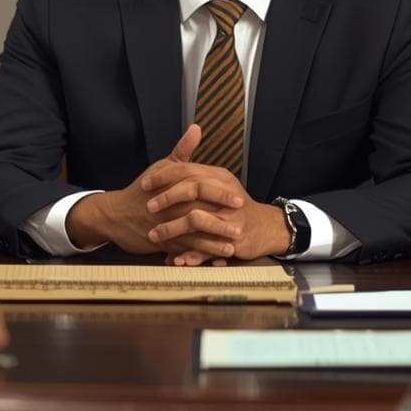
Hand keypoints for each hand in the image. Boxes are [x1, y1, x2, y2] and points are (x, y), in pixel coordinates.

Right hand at [64, 124, 244, 258]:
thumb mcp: (162, 168)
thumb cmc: (142, 190)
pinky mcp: (162, 243)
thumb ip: (183, 150)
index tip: (239, 199)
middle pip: (199, 214)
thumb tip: (196, 129)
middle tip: (241, 227)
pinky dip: (199, 257)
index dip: (221, 195)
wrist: (116, 215)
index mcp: (173, 185)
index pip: (201, 188)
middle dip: (221, 222)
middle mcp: (170, 206)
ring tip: (232, 248)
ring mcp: (166, 226)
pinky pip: (183, 252)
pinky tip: (214, 261)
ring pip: (193, 236)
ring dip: (213, 243)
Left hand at [141, 163, 292, 264]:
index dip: (164, 176)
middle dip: (167, 199)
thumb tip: (175, 151)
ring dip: (173, 229)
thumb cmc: (234, 205)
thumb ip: (197, 170)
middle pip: (193, 190)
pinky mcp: (232, 241)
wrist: (265, 227)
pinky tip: (175, 258)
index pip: (188, 170)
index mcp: (219, 178)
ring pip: (197, 220)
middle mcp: (225, 195)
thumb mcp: (219, 182)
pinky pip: (207, 248)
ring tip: (153, 236)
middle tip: (148, 207)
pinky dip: (191, 254)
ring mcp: (229, 218)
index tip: (144, 184)